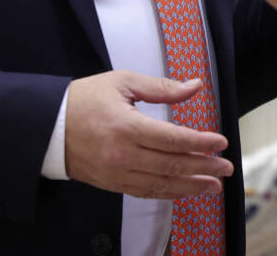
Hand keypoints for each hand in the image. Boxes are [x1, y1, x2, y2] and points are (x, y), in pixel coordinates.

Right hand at [63, 70, 231, 197]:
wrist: (48, 127)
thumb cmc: (85, 100)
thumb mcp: (123, 82)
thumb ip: (161, 87)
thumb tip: (194, 86)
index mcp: (127, 126)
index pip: (173, 139)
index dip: (200, 142)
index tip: (221, 142)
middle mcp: (123, 154)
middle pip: (171, 165)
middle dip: (204, 167)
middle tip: (227, 167)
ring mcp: (117, 173)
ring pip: (161, 184)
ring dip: (191, 186)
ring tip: (214, 185)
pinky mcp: (112, 184)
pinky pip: (145, 192)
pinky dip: (168, 193)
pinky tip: (185, 190)